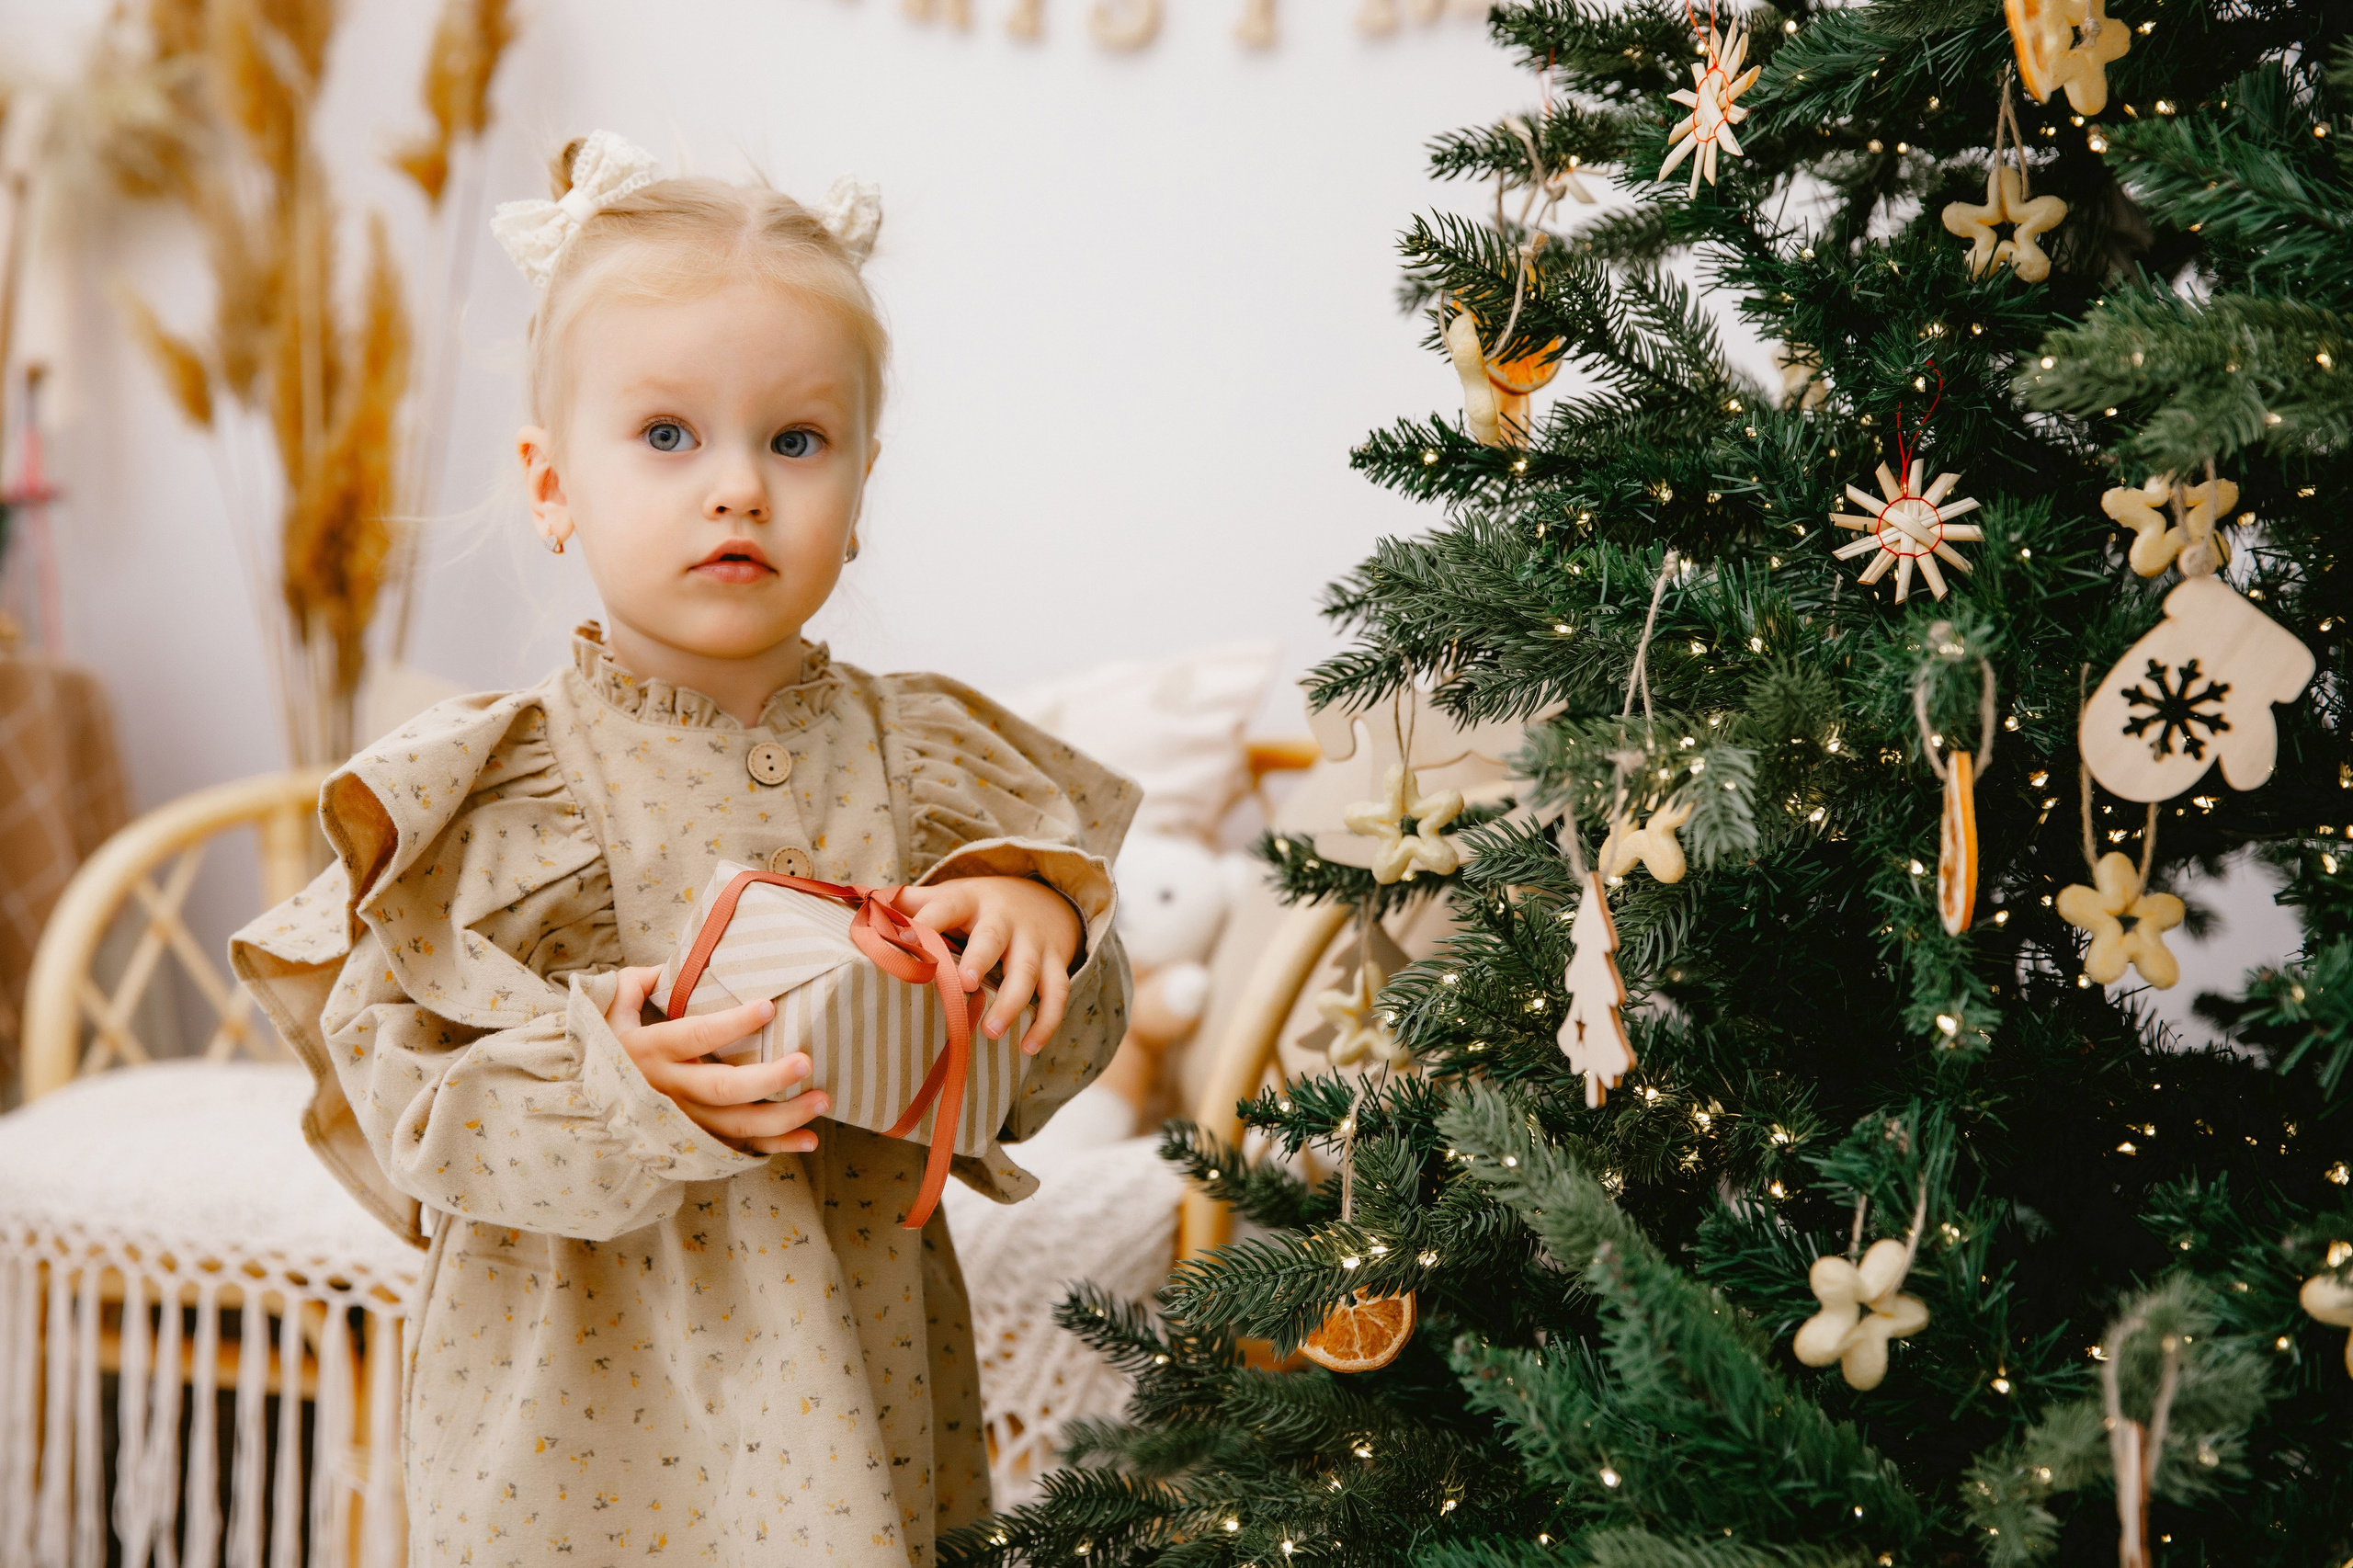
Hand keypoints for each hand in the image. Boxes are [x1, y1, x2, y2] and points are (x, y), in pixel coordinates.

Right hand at [603, 966, 830, 1153]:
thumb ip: (638, 982)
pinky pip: (740, 1149)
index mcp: (649, 1051)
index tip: (769, 1007)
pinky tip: (809, 1139)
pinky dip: (776, 1146)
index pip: (696, 1035)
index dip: (733, 1023)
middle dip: (769, 1078)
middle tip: (806, 1062)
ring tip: (823, 1099)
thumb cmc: (605, 1044)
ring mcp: (683, 1122)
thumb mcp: (607, 1006)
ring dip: (784, 1117)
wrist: (579, 1102)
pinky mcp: (696, 1141)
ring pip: (737, 1126)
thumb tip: (674, 965)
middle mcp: (667, 1091)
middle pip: (723, 1088)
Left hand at [894, 876, 1080, 1053]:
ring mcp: (1033, 941)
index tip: (905, 942)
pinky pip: (1057, 993)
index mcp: (970, 900)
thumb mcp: (950, 895)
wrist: (1045, 896)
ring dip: (1012, 1001)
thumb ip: (911, 902)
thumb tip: (862, 903)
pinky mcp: (1056, 962)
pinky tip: (1028, 1048)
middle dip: (979, 959)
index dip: (927, 922)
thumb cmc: (981, 906)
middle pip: (993, 937)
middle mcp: (1004, 919)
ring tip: (991, 1031)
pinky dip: (1047, 1022)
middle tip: (963, 984)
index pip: (946, 906)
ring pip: (1027, 970)